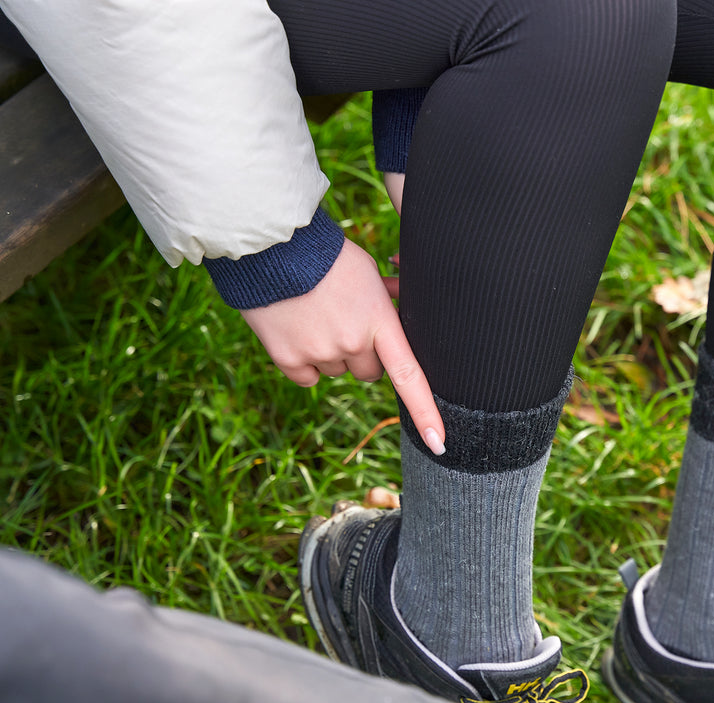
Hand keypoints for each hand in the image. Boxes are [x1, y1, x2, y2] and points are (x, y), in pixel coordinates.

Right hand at [241, 240, 444, 454]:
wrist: (270, 244)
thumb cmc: (326, 255)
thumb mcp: (368, 272)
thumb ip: (385, 305)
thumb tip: (396, 323)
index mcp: (379, 322)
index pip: (409, 376)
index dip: (426, 413)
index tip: (439, 444)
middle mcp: (352, 344)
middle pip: (369, 372)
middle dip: (363, 353)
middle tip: (345, 319)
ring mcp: (319, 353)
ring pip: (336, 372)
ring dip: (331, 353)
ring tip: (316, 314)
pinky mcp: (288, 359)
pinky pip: (307, 377)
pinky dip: (304, 361)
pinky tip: (296, 328)